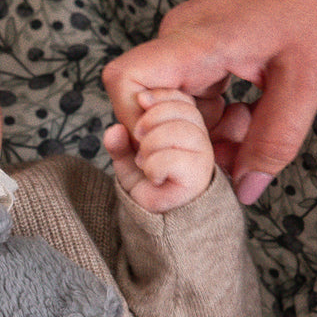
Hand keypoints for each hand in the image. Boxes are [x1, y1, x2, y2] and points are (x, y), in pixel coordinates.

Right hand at [102, 0, 316, 204]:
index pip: (125, 83)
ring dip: (207, 135)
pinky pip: (195, 96)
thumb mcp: (305, 81)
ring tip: (251, 136)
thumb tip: (245, 191)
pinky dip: (218, 118)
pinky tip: (252, 119)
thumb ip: (272, 142)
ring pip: (175, 108)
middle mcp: (179, 41)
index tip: (176, 152)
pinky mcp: (203, 48)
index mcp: (193, 42)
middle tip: (230, 160)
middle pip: (151, 109)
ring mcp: (189, 44)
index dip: (138, 127)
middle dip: (186, 145)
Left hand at [103, 87, 214, 212]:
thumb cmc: (149, 189)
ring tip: (144, 161)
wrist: (157, 221)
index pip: (183, 100)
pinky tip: (153, 176)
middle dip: (152, 119)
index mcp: (187, 130)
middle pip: (184, 111)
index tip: (141, 100)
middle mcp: (199, 141)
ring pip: (180, 132)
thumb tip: (114, 130)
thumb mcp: (128, 162)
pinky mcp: (198, 177)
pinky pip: (173, 159)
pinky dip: (154, 166)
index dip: (162, 95)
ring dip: (151, 145)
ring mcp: (202, 159)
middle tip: (138, 138)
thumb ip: (120, 145)